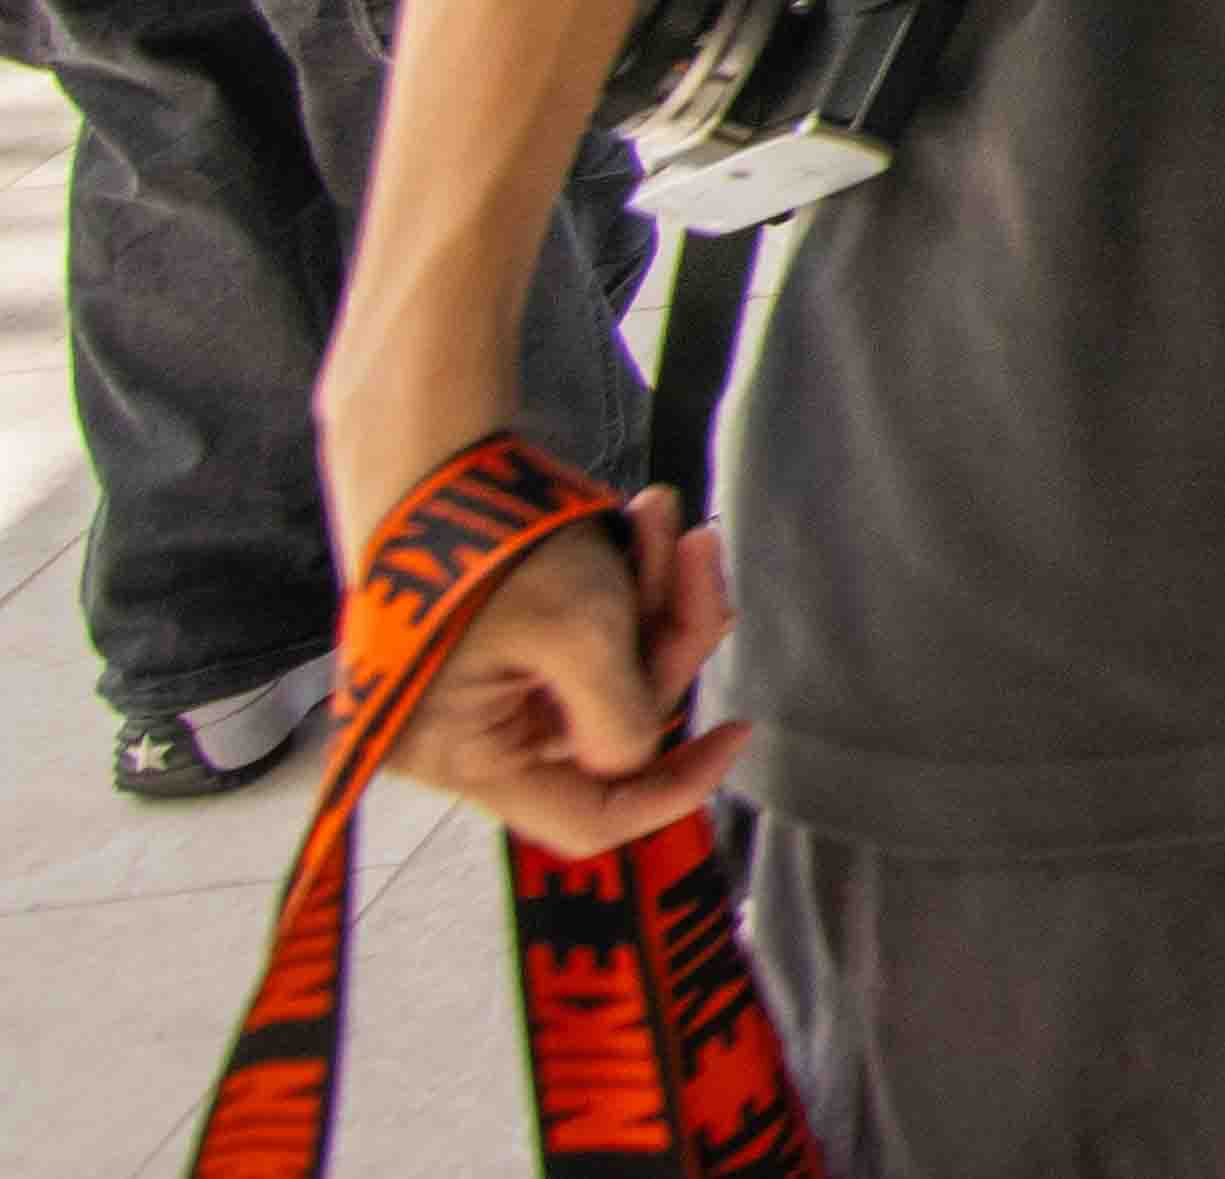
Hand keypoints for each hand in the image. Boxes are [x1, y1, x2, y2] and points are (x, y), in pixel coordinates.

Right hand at [378, 486, 746, 854]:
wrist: (431, 462)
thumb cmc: (492, 551)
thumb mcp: (579, 631)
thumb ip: (625, 710)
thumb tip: (640, 756)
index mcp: (469, 759)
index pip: (586, 819)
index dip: (672, 790)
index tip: (736, 734)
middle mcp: (477, 738)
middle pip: (620, 722)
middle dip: (669, 632)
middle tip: (697, 547)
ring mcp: (499, 689)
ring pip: (620, 667)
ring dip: (657, 589)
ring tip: (659, 513)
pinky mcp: (517, 643)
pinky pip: (599, 633)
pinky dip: (631, 580)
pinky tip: (641, 517)